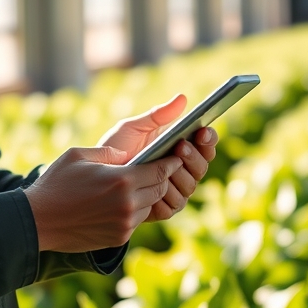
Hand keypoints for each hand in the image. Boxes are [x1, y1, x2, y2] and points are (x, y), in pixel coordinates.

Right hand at [22, 145, 181, 252]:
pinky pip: (136, 220)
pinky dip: (135, 210)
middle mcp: (128, 203)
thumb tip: (128, 154)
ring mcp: (124, 223)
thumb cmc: (56, 184)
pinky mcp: (118, 237)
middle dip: (162, 178)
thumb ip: (108, 152)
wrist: (38, 221)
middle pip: (160, 189)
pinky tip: (123, 201)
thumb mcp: (79, 155)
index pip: (161, 170)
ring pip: (150, 205)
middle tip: (161, 169)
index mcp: (122, 179)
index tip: (175, 156)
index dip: (171, 162)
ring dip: (148, 195)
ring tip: (140, 184)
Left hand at [98, 95, 218, 221]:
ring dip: (180, 175)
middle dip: (194, 155)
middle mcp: (184, 169)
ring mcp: (176, 189)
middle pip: (203, 165)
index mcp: (181, 147)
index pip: (205, 143)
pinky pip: (176, 203)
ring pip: (191, 185)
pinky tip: (157, 188)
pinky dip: (168, 195)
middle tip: (180, 146)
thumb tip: (182, 98)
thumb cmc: (118, 147)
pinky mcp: (165, 208)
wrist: (98, 175)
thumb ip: (157, 115)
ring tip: (167, 165)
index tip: (202, 131)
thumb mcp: (134, 127)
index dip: (209, 138)